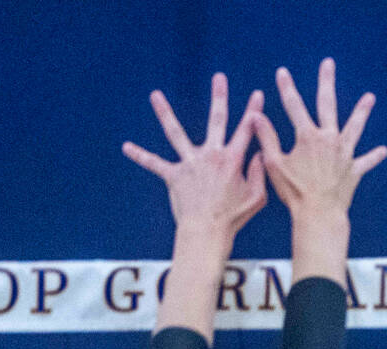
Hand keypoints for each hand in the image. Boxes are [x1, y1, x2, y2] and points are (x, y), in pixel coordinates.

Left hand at [123, 72, 266, 246]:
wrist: (207, 231)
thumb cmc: (232, 218)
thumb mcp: (257, 198)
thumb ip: (260, 174)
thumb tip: (260, 155)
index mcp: (232, 161)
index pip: (246, 132)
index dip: (254, 113)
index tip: (258, 95)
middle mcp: (210, 156)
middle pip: (217, 120)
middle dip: (220, 98)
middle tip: (220, 78)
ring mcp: (190, 163)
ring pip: (175, 133)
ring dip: (165, 112)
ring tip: (155, 95)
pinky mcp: (174, 176)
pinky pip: (154, 164)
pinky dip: (140, 156)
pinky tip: (126, 147)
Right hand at [252, 59, 386, 221]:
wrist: (319, 215)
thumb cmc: (295, 193)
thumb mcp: (275, 164)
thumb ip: (267, 138)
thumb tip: (255, 115)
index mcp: (308, 136)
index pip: (294, 105)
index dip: (287, 88)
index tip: (282, 72)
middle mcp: (329, 139)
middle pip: (327, 104)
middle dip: (326, 82)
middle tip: (328, 64)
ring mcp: (344, 154)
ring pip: (354, 127)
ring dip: (362, 111)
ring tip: (370, 98)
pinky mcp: (354, 170)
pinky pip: (366, 161)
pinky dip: (374, 156)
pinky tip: (383, 150)